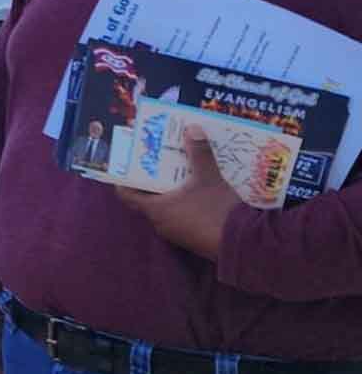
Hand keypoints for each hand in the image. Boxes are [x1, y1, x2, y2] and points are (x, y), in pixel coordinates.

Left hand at [114, 127, 239, 259]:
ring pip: (168, 207)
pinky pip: (183, 216)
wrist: (246, 244)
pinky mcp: (193, 238)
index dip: (127, 178)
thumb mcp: (209, 177)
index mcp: (155, 209)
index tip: (133, 163)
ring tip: (183, 170)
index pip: (127, 194)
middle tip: (163, 159)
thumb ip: (199, 153)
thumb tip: (192, 129)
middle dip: (156, 178)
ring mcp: (177, 233)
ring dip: (174, 190)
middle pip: (149, 197)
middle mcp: (160, 223)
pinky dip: (187, 202)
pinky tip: (201, 189)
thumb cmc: (218, 210)